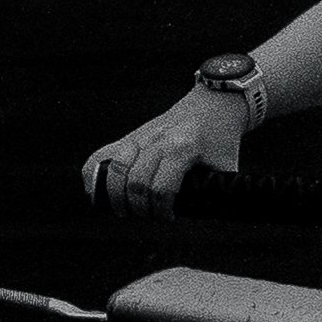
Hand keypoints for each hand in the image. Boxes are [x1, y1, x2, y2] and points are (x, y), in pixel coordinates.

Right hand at [82, 89, 243, 219]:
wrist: (214, 103)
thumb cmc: (222, 137)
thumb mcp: (227, 165)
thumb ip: (218, 191)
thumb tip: (207, 217)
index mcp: (183, 147)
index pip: (161, 187)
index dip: (161, 210)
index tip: (167, 218)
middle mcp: (157, 139)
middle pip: (136, 181)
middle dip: (138, 207)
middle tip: (145, 217)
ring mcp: (140, 135)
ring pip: (115, 168)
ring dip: (114, 195)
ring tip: (123, 211)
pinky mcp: (130, 135)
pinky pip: (102, 154)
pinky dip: (94, 174)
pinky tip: (95, 193)